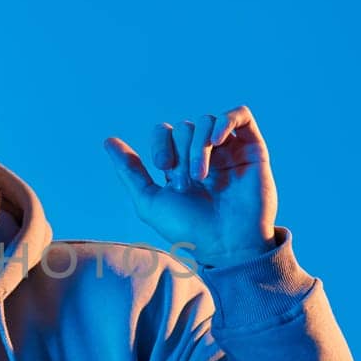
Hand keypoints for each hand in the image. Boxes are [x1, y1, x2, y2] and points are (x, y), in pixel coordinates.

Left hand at [103, 105, 278, 266]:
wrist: (227, 245)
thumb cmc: (188, 230)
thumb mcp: (149, 202)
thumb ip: (130, 171)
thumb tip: (108, 140)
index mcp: (180, 166)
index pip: (165, 132)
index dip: (160, 143)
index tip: (163, 168)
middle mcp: (204, 156)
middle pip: (184, 127)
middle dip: (181, 151)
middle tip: (187, 181)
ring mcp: (228, 152)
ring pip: (207, 121)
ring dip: (198, 145)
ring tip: (201, 175)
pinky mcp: (252, 149)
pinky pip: (240, 115)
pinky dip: (226, 120)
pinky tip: (217, 139)